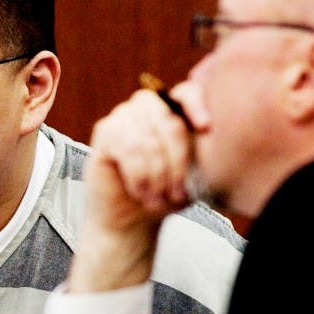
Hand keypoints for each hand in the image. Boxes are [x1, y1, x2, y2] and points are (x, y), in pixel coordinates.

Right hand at [68, 89, 193, 292]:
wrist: (130, 220)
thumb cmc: (163, 196)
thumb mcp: (191, 179)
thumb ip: (201, 157)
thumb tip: (208, 140)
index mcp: (174, 113)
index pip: (187, 93)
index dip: (196, 105)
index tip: (205, 129)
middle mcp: (149, 108)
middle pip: (169, 120)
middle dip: (176, 162)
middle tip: (176, 194)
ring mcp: (125, 116)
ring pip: (148, 138)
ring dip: (155, 174)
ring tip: (156, 199)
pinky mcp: (105, 131)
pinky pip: (127, 148)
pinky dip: (137, 175)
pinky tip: (139, 192)